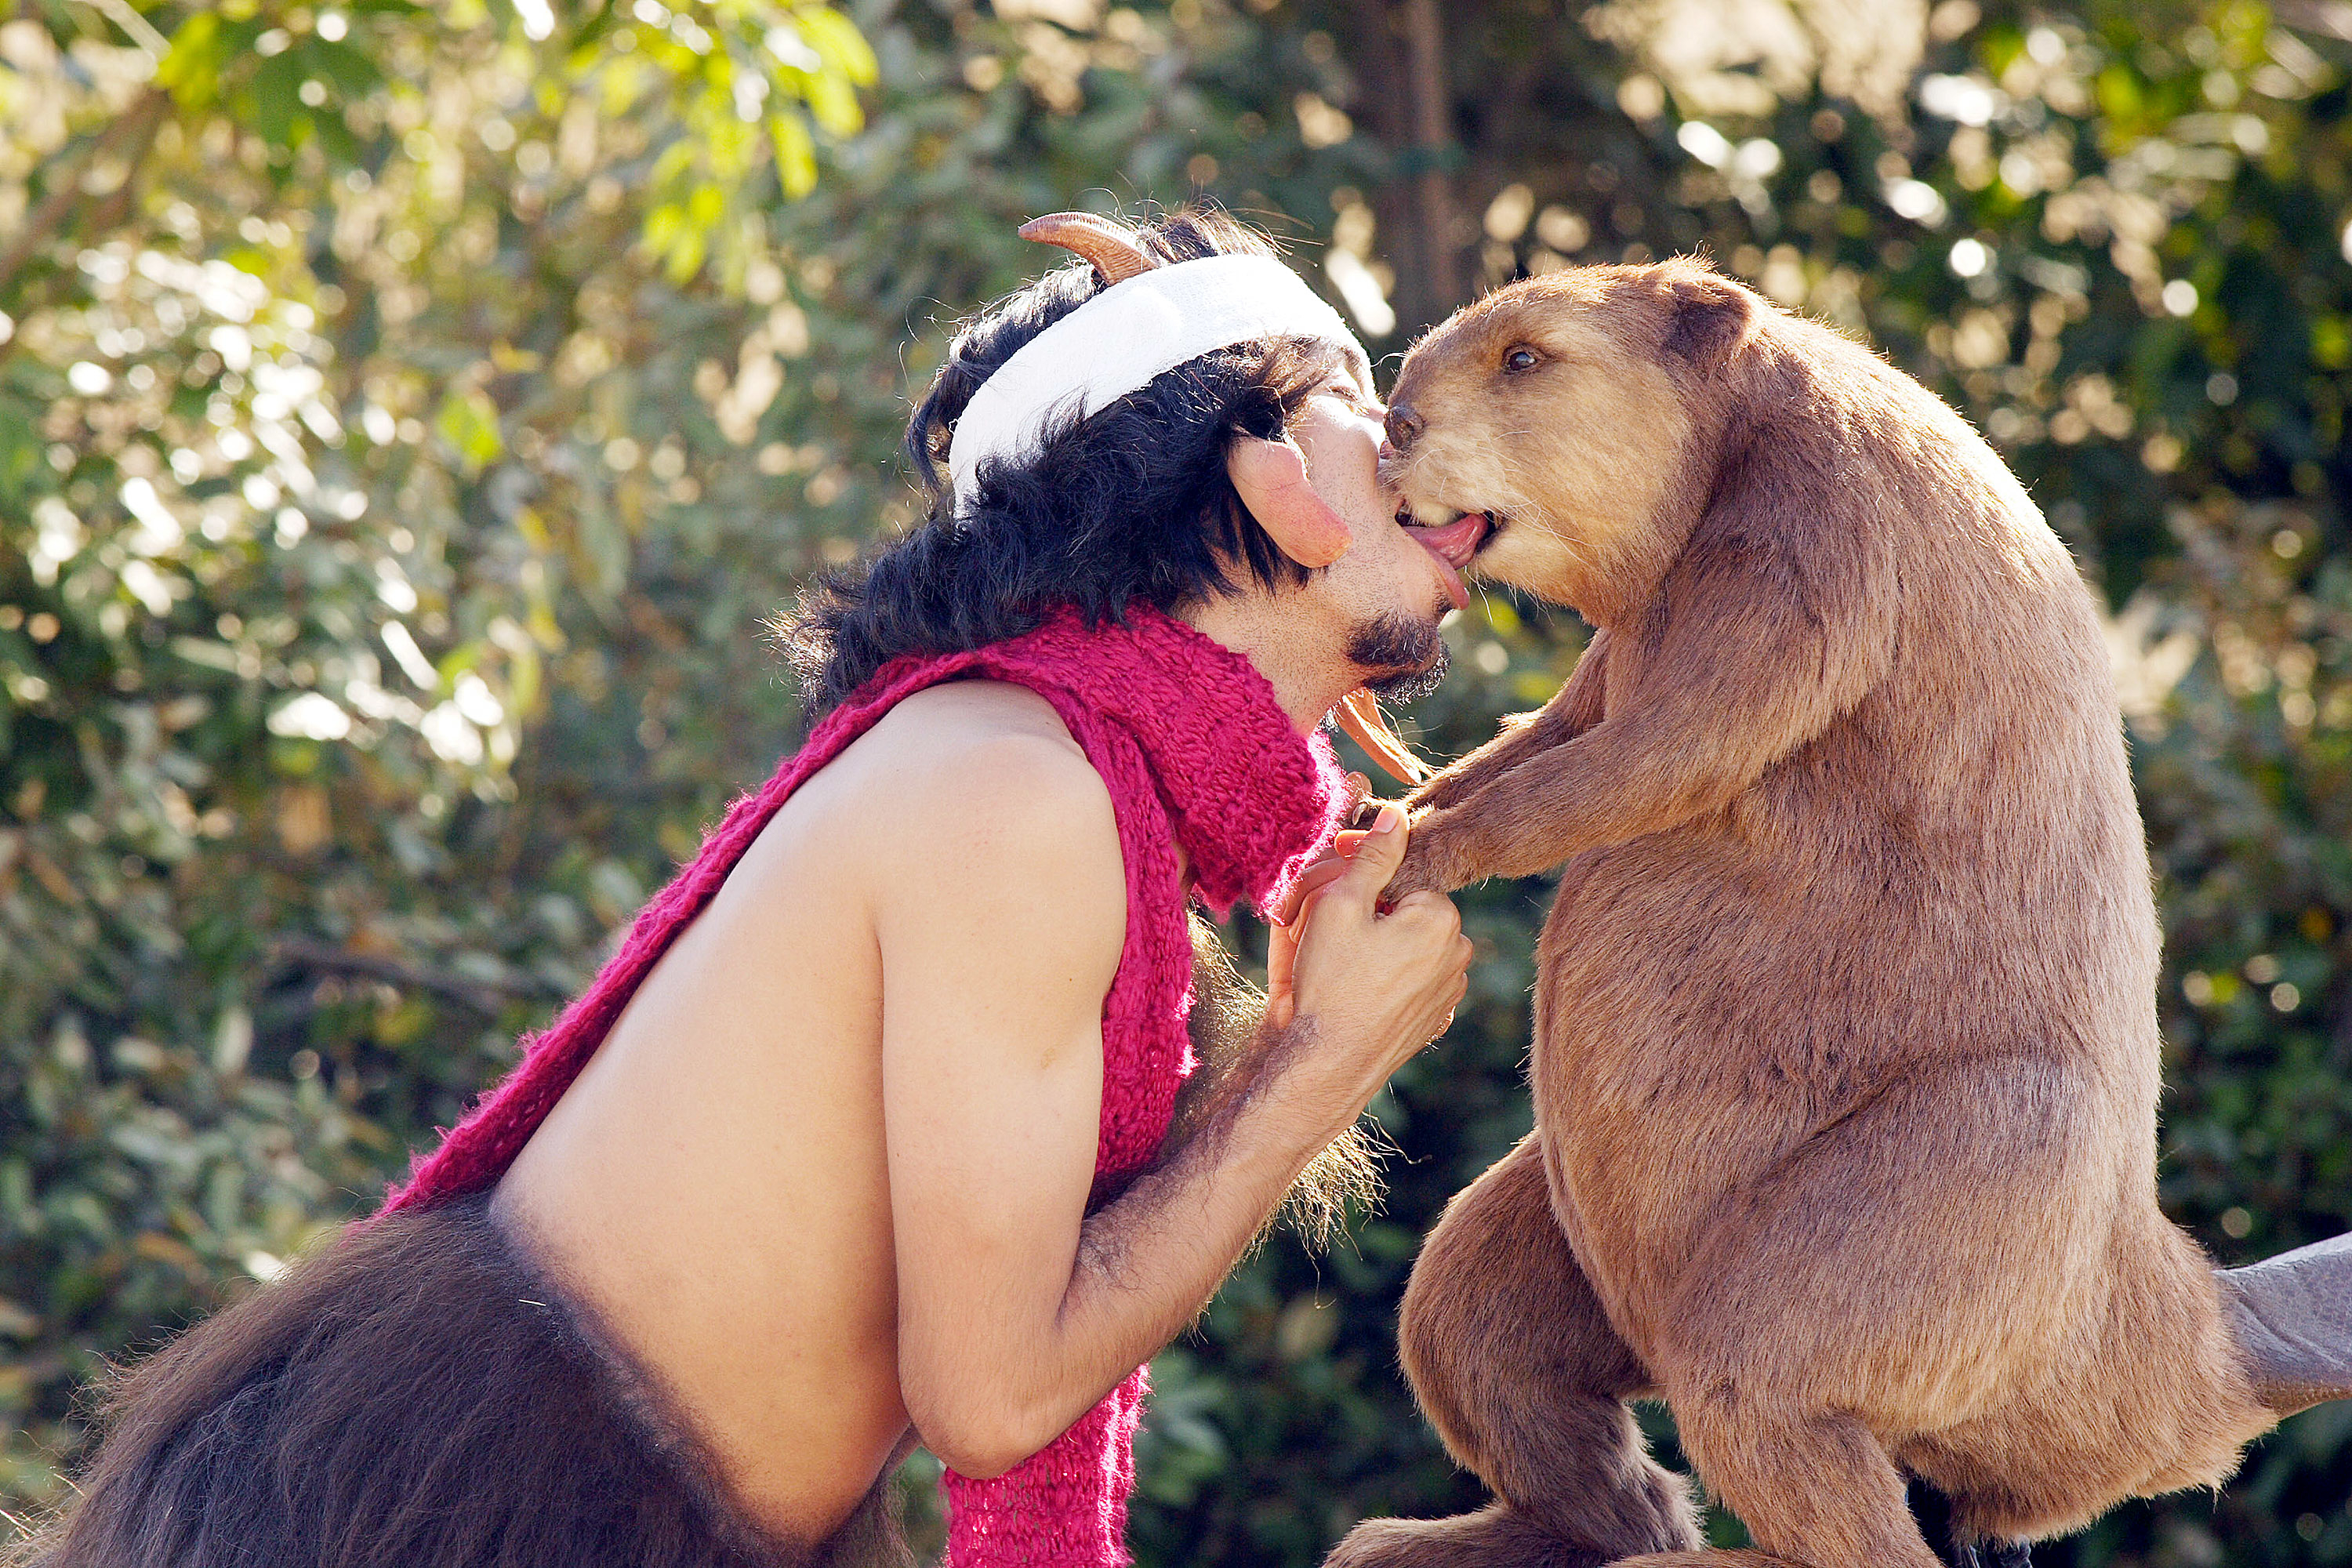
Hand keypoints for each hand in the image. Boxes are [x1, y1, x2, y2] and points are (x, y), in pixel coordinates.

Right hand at [1264, 804, 1470, 1124]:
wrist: (1329, 1063)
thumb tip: (1396, 814)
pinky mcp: (1434, 1018)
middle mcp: (1458, 952)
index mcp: (1442, 917)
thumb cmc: (1331, 982)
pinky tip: (1353, 990)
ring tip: (1333, 963)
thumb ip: (1374, 856)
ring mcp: (1449, 990)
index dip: (1359, 881)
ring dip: (1375, 945)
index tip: (1327, 891)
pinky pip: (1409, 980)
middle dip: (1367, 913)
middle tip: (1321, 931)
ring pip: (1408, 946)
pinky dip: (1384, 978)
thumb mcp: (1341, 905)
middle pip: (1406, 911)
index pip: (1403, 877)